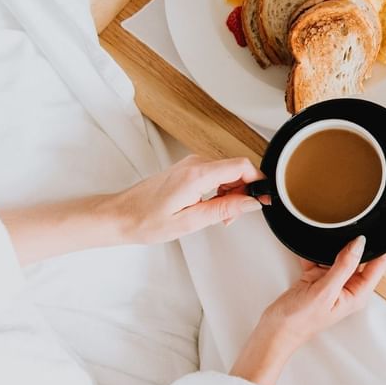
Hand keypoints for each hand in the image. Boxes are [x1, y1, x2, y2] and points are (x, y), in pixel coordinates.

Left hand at [105, 155, 266, 244]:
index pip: (241, 165)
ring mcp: (191, 164)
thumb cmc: (146, 220)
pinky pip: (216, 174)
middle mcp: (195, 163)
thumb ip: (225, 209)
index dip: (258, 181)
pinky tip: (211, 207)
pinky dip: (221, 190)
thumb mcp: (190, 221)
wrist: (121, 215)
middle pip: (237, 168)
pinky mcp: (188, 169)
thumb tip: (252, 202)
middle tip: (235, 216)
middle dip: (244, 191)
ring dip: (233, 193)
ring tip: (220, 216)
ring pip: (228, 171)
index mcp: (197, 174)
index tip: (264, 198)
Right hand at [231, 236, 385, 384]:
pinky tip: (310, 242)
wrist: (273, 331)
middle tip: (354, 223)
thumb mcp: (325, 291)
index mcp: (357, 293)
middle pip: (360, 258)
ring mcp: (331, 282)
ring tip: (331, 230)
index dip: (384, 247)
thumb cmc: (299, 321)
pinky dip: (314, 251)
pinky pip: (319, 257)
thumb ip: (344, 266)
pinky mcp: (316, 278)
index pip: (379, 266)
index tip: (384, 228)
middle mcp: (347, 287)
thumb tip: (359, 244)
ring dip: (333, 245)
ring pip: (338, 255)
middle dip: (356, 242)